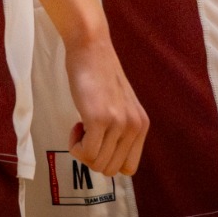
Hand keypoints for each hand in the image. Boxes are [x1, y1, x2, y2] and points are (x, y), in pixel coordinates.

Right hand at [61, 28, 147, 177]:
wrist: (90, 47)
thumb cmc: (99, 74)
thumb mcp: (120, 105)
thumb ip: (120, 128)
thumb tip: (105, 158)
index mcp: (142, 125)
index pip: (128, 167)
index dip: (108, 160)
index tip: (97, 141)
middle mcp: (134, 126)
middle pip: (110, 169)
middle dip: (92, 157)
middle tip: (85, 133)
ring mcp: (117, 123)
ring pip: (96, 164)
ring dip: (82, 150)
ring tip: (81, 126)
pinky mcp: (98, 119)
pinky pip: (85, 152)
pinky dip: (75, 146)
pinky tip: (76, 126)